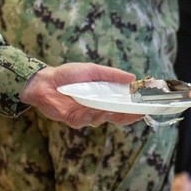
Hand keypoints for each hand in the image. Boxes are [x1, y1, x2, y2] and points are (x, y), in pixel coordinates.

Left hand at [21, 62, 144, 128]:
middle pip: (115, 116)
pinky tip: (99, 111)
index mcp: (102, 99)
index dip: (132, 109)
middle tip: (139, 113)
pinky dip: (93, 116)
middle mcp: (95, 109)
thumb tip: (132, 78)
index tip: (145, 108)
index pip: (121, 107)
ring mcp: (84, 116)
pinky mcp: (73, 119)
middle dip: (128, 116)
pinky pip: (85, 120)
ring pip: (101, 119)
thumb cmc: (68, 74)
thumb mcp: (93, 70)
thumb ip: (111, 75)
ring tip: (118, 108)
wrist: (45, 80)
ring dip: (110, 114)